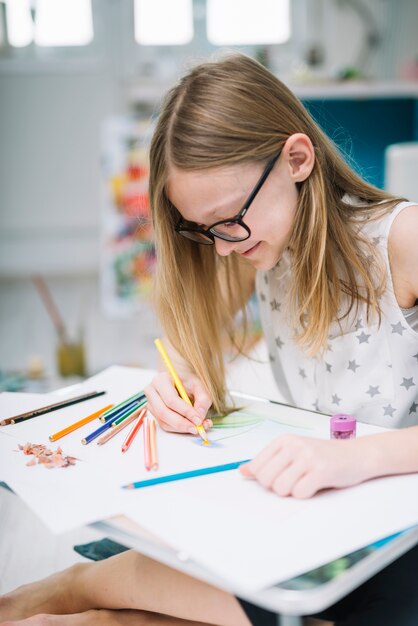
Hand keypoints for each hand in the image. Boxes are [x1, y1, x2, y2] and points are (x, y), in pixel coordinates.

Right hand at [144, 371, 212, 434]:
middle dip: (182, 423)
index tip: (198, 419)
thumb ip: (203, 399)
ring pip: (164, 421)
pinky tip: (190, 425)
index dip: (185, 411)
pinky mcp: (154, 413)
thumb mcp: (199, 385)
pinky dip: (179, 429)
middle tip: (197, 428)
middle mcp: (151, 391)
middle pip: (164, 412)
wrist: (178, 380)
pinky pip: (165, 425)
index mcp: (161, 380)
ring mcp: (150, 403)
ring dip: (182, 428)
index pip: (171, 399)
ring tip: (198, 427)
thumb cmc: (187, 381)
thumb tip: (200, 416)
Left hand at [240, 434, 369, 498]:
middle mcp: (294, 445)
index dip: (266, 479)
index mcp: (283, 440)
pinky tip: (316, 485)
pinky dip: (306, 495)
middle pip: (266, 479)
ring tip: (306, 482)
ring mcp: (307, 457)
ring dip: (293, 492)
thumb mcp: (293, 453)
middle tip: (296, 481)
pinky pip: (299, 493)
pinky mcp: (321, 470)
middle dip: (278, 487)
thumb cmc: (323, 456)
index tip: (281, 476)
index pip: (257, 467)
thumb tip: (243, 471)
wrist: (357, 455)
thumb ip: (268, 462)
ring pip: (281, 488)